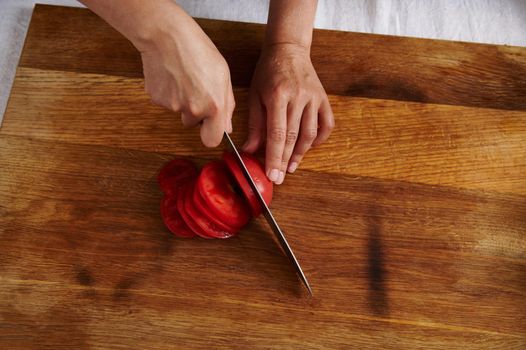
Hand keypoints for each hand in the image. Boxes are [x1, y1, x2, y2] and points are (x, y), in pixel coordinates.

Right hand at [138, 5, 234, 146]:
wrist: (166, 35)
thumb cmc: (197, 49)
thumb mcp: (223, 75)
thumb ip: (227, 105)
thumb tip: (227, 127)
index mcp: (214, 105)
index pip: (212, 140)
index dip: (211, 134)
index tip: (210, 127)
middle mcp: (193, 110)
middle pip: (193, 124)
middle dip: (196, 113)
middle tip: (196, 89)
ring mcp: (173, 106)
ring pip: (179, 112)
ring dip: (182, 101)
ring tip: (184, 78)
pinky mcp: (157, 100)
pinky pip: (166, 103)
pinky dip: (168, 93)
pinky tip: (172, 76)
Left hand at [243, 43, 333, 183]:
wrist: (288, 49)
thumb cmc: (267, 73)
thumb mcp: (255, 95)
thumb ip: (255, 124)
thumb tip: (249, 150)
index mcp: (278, 95)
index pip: (277, 133)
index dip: (274, 156)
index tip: (272, 175)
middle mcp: (298, 97)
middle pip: (293, 136)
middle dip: (285, 160)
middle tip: (279, 177)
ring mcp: (314, 97)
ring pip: (310, 133)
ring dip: (301, 153)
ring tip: (290, 166)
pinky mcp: (323, 98)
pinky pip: (326, 124)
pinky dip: (319, 139)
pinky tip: (308, 147)